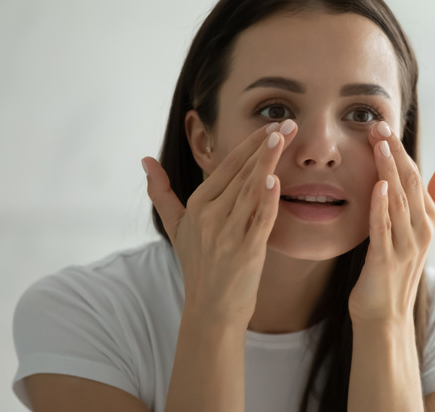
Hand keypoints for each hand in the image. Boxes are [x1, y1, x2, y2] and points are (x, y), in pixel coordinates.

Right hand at [142, 119, 297, 327]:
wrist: (211, 310)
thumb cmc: (198, 266)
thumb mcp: (175, 227)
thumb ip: (161, 192)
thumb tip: (145, 160)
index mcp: (198, 205)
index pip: (227, 167)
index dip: (250, 144)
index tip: (271, 125)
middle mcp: (211, 216)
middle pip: (242, 173)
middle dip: (266, 146)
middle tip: (289, 123)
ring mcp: (228, 234)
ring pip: (250, 190)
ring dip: (268, 162)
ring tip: (283, 138)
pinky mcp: (246, 252)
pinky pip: (258, 221)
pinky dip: (266, 201)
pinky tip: (274, 180)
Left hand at [348, 121, 434, 322]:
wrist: (384, 315)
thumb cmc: (395, 270)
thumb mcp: (416, 230)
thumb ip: (434, 199)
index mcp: (426, 220)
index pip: (415, 177)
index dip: (401, 150)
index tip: (384, 125)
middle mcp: (420, 230)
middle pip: (409, 184)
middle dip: (395, 153)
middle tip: (378, 126)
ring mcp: (405, 246)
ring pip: (398, 201)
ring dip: (389, 172)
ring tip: (379, 145)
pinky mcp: (386, 261)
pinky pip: (384, 228)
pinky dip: (382, 206)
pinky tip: (377, 186)